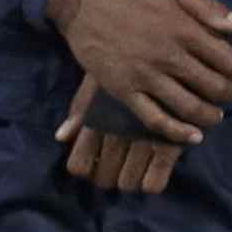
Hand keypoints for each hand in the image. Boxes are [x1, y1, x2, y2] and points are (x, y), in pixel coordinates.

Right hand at [46, 0, 231, 143]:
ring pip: (189, 107)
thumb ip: (209, 7)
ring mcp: (144, 76)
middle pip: (213, 87)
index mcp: (183, 30)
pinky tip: (193, 136)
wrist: (80, 0)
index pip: (228, 61)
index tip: (231, 69)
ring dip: (209, 116)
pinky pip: (154, 119)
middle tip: (223, 91)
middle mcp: (167, 56)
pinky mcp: (123, 90)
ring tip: (214, 114)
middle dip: (226, 92)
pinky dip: (177, 132)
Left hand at [55, 75, 178, 195]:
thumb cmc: (125, 64)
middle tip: (118, 170)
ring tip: (138, 173)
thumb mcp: (97, 84)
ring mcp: (140, 140)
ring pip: (127, 183)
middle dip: (109, 177)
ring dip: (130, 182)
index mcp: (94, 121)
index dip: (86, 169)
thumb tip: (62, 137)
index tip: (95, 163)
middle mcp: (113, 134)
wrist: (165, 47)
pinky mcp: (169, 143)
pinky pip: (154, 182)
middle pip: (103, 178)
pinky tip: (153, 175)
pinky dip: (152, 183)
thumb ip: (80, 112)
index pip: (79, 165)